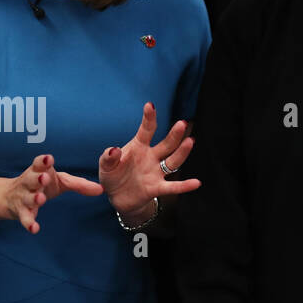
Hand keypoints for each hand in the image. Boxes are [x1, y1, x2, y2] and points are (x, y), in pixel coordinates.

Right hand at [5, 154, 102, 233]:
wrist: (9, 197)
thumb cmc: (40, 185)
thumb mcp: (60, 182)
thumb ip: (79, 184)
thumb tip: (101, 189)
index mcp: (39, 171)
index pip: (38, 163)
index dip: (42, 161)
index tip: (48, 158)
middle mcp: (29, 183)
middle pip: (31, 179)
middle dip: (37, 178)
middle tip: (44, 178)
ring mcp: (24, 197)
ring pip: (28, 197)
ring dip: (34, 198)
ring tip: (40, 199)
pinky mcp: (21, 212)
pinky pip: (25, 218)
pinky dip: (28, 223)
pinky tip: (34, 229)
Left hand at [98, 103, 199, 218]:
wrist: (117, 196)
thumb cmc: (112, 175)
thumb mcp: (105, 165)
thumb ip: (108, 157)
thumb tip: (114, 150)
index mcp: (139, 146)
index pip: (146, 130)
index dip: (149, 118)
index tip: (150, 105)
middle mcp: (151, 157)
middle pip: (166, 144)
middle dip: (174, 134)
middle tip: (182, 123)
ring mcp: (156, 172)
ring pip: (173, 161)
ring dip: (182, 152)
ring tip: (190, 141)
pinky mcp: (157, 188)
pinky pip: (172, 187)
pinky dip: (184, 186)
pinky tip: (196, 183)